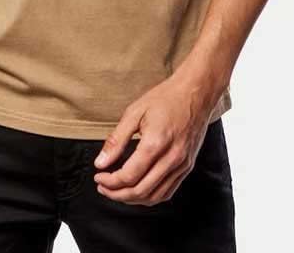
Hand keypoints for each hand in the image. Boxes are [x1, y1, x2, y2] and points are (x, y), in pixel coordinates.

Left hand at [91, 71, 216, 204]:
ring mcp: (182, 165)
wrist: (195, 93)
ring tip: (117, 191)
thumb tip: (101, 163)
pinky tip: (138, 190)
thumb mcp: (134, 112)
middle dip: (117, 194)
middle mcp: (171, 158)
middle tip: (103, 187)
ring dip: (133, 199)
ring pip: (154, 196)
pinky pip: (168, 191)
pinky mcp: (187, 167)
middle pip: (140, 191)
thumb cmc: (165, 98)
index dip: (110, 181)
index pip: (129, 176)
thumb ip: (116, 140)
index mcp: (155, 143)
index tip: (98, 177)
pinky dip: (150, 196)